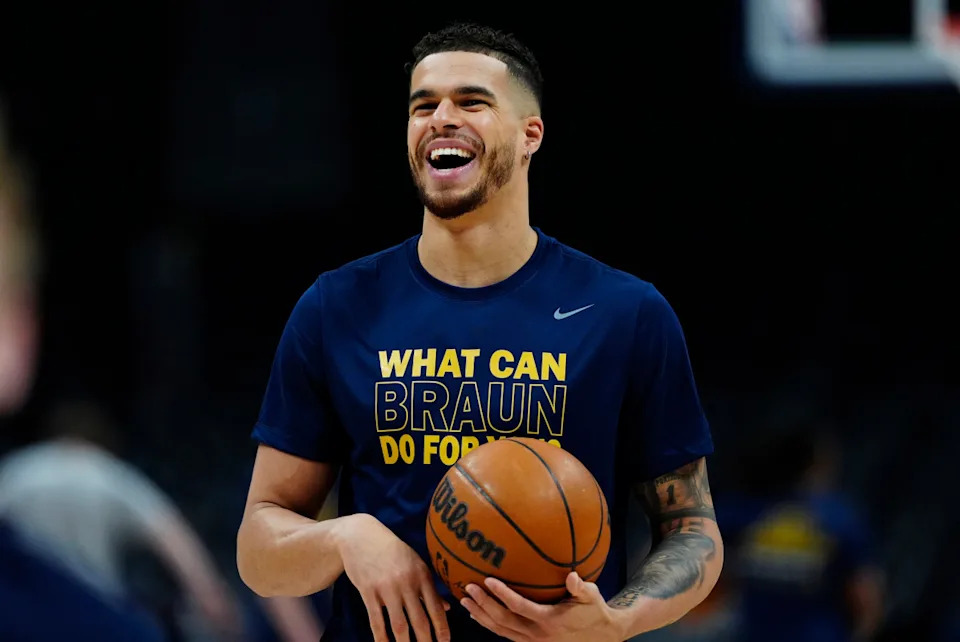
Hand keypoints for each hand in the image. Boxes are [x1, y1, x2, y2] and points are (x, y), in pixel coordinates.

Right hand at [337, 513, 450, 641]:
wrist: (361, 536)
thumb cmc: (392, 551)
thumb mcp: (415, 563)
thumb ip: (430, 588)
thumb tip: (447, 608)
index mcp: (422, 575)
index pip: (435, 607)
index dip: (442, 629)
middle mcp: (407, 583)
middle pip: (419, 620)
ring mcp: (387, 588)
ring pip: (399, 625)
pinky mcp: (369, 592)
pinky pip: (376, 620)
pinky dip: (381, 638)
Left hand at [461, 572, 625, 641]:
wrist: (602, 636)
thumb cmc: (594, 610)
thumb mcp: (591, 596)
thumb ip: (580, 587)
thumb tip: (571, 576)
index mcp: (549, 620)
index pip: (518, 607)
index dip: (501, 594)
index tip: (488, 580)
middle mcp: (537, 634)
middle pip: (502, 621)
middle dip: (483, 605)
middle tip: (468, 589)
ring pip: (500, 631)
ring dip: (481, 616)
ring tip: (465, 602)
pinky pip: (505, 635)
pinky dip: (490, 625)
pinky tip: (480, 615)